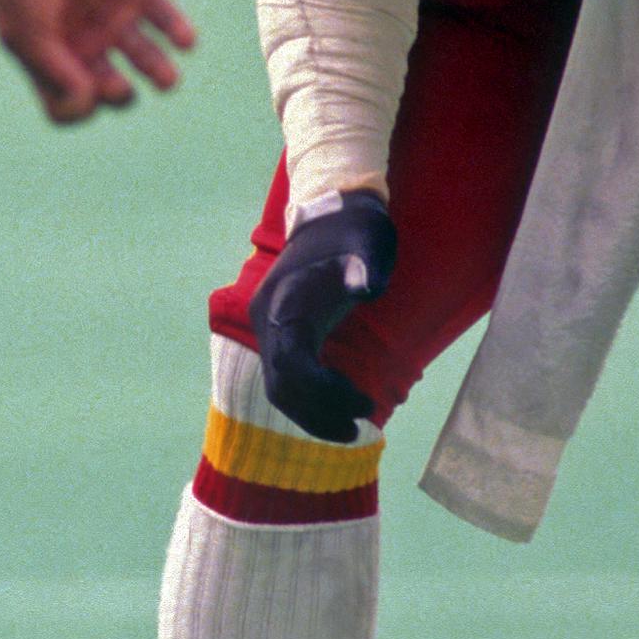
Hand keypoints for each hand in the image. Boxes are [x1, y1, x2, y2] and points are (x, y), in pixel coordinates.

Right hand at [0, 0, 194, 125]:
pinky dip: (180, 33)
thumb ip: (55, 74)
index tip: (80, 92)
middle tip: (116, 85)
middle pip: (113, 89)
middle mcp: (84, 42)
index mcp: (51, 56)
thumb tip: (89, 102)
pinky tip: (184, 41)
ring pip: (148, 60)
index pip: (71, 103)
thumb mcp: (25, 32)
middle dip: (119, 95)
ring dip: (161, 74)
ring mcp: (113, 16)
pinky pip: (167, 20)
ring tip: (166, 79)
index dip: (78, 109)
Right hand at [249, 189, 396, 442]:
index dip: (323, 392)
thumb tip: (368, 288)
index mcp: (286, 301)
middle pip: (280, 385)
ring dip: (310, 413)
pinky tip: (336, 408)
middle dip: (316, 414)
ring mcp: (271, 326)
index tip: (361, 401)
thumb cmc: (354, 228)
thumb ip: (367, 263)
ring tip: (350, 429)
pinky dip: (306, 399)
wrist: (331, 209)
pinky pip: (284, 376)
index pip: (292, 364)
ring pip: (278, 386)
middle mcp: (269, 318)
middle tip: (356, 429)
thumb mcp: (369, 240)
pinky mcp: (280, 331)